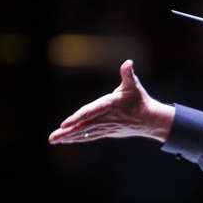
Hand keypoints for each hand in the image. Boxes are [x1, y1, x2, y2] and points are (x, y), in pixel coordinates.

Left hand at [48, 60, 174, 143]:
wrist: (150, 120)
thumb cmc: (140, 100)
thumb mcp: (134, 85)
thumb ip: (128, 74)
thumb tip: (128, 62)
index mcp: (109, 105)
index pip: (90, 112)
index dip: (77, 118)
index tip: (65, 124)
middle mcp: (105, 118)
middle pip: (83, 126)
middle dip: (67, 132)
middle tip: (52, 138)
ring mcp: (105, 127)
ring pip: (84, 133)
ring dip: (69, 137)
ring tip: (53, 140)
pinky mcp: (106, 132)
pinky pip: (89, 136)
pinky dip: (77, 138)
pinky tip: (66, 141)